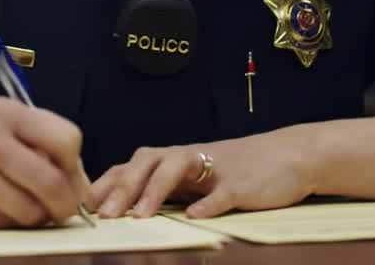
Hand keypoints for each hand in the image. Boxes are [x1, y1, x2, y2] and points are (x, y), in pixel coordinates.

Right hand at [0, 97, 89, 227]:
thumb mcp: (6, 137)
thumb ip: (44, 152)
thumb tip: (84, 189)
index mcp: (10, 111)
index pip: (68, 138)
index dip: (75, 168)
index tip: (71, 182)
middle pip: (53, 177)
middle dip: (65, 203)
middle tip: (62, 211)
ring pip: (31, 207)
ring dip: (36, 218)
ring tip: (25, 210)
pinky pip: (4, 219)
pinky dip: (11, 224)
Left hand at [89, 130, 314, 219]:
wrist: (292, 155)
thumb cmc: (240, 170)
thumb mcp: (199, 179)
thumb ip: (168, 189)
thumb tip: (125, 208)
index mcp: (178, 159)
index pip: (133, 165)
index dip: (107, 182)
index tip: (82, 205)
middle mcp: (192, 157)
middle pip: (148, 161)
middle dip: (123, 187)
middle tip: (104, 215)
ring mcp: (218, 168)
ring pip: (178, 167)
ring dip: (155, 190)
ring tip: (139, 216)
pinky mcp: (243, 183)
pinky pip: (223, 192)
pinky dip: (208, 205)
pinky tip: (195, 218)